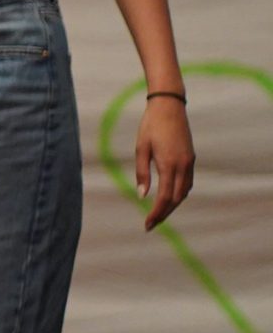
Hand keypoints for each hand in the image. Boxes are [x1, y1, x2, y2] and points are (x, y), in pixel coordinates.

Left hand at [135, 97, 195, 230]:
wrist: (169, 107)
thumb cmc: (150, 126)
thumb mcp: (141, 148)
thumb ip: (142, 173)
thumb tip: (142, 196)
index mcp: (169, 164)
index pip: (164, 197)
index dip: (157, 213)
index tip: (147, 224)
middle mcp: (183, 165)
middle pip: (176, 198)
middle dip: (164, 213)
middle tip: (151, 224)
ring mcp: (190, 162)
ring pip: (184, 191)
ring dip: (173, 204)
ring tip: (159, 214)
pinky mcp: (191, 158)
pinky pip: (188, 182)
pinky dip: (180, 193)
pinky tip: (170, 197)